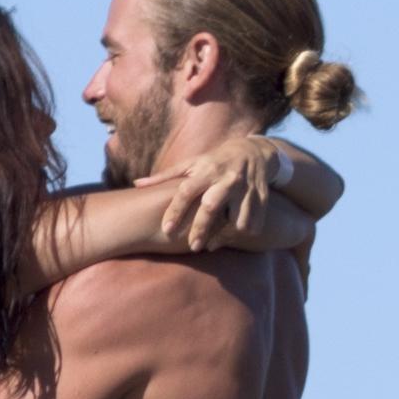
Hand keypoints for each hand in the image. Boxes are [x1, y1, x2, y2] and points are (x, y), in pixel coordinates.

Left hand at [158, 136, 340, 251]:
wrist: (255, 151)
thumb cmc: (215, 161)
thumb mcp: (192, 164)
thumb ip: (165, 177)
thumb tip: (136, 185)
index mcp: (206, 170)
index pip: (187, 190)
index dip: (176, 210)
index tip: (166, 229)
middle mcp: (225, 178)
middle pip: (212, 206)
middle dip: (201, 228)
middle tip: (192, 247)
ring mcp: (245, 188)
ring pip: (237, 218)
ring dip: (227, 234)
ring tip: (214, 244)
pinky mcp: (262, 197)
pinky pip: (254, 222)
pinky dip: (246, 232)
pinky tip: (235, 236)